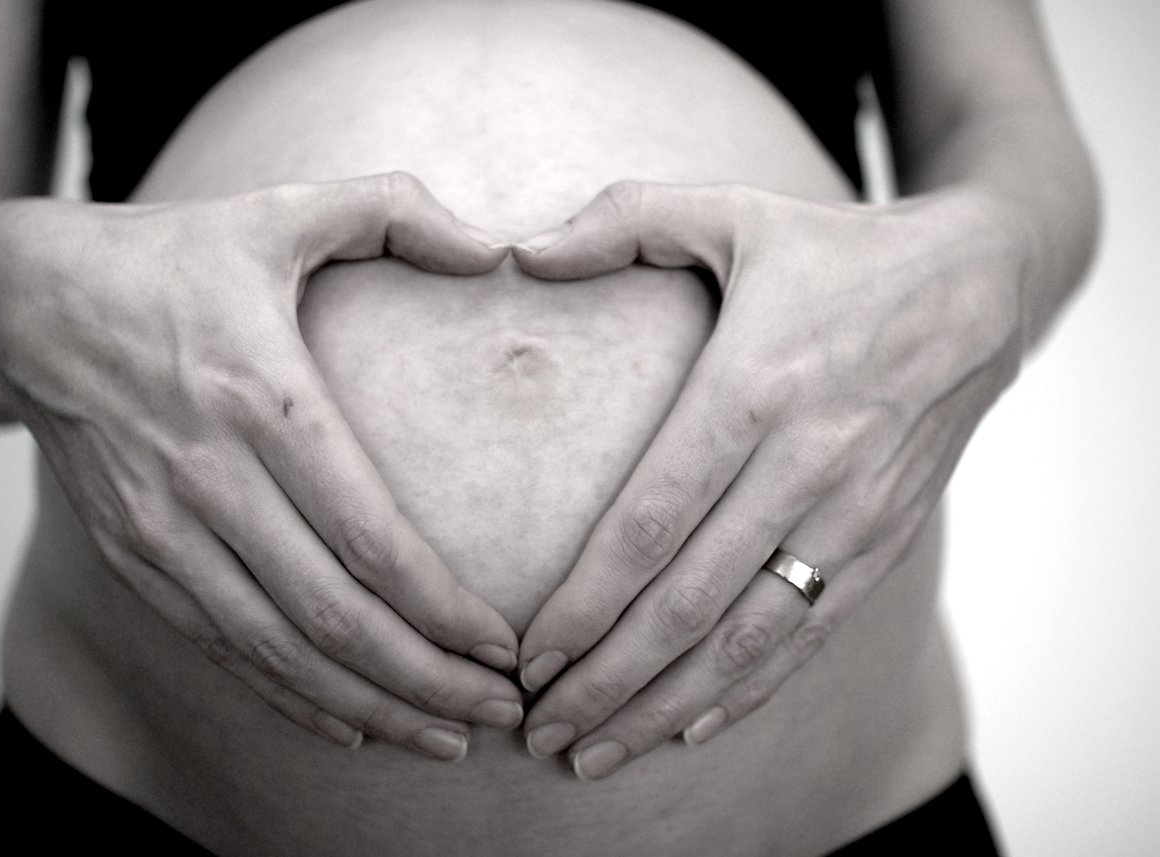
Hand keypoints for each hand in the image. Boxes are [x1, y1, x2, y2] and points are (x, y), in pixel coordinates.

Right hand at [0, 173, 523, 759]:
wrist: (30, 302)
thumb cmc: (173, 256)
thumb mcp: (280, 210)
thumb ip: (394, 209)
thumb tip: (493, 248)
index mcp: (260, 396)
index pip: (366, 536)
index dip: (441, 607)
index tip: (504, 646)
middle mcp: (209, 477)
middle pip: (330, 614)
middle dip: (426, 679)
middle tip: (504, 713)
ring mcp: (163, 527)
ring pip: (277, 649)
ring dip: (368, 705)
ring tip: (446, 738)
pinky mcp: (136, 555)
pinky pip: (222, 646)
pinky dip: (290, 695)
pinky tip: (352, 722)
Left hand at [512, 180, 1026, 777]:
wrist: (980, 285)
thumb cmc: (834, 252)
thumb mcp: (731, 213)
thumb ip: (622, 221)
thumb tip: (522, 253)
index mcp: (756, 386)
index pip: (652, 520)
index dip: (585, 600)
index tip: (527, 654)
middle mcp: (808, 463)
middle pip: (689, 599)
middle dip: (607, 677)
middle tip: (539, 729)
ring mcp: (856, 511)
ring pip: (749, 636)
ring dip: (666, 703)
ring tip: (596, 749)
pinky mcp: (888, 538)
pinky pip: (811, 633)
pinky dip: (749, 689)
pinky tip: (690, 724)